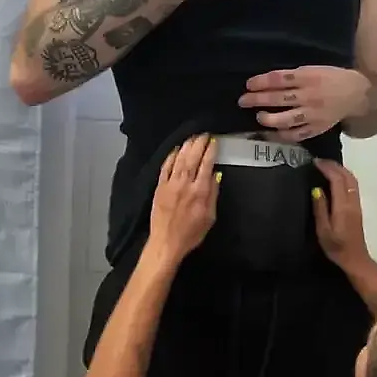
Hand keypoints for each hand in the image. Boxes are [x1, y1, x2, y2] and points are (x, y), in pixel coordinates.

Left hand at [148, 133, 219, 262]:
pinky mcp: (160, 187)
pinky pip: (165, 168)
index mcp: (200, 191)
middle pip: (193, 157)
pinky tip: (176, 150)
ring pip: (179, 160)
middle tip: (204, 134)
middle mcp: (185, 184)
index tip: (214, 141)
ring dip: (186, 146)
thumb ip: (213, 194)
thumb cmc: (191, 233)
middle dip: (199, 143)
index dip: (211, 150)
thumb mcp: (210, 217)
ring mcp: (171, 184)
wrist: (166, 242)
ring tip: (192, 138)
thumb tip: (216, 176)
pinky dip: (171, 157)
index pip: (207, 164)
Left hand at [239, 66, 367, 142]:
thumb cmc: (332, 78)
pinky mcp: (317, 128)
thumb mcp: (314, 69)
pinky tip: (273, 133)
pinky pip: (297, 134)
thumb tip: (267, 82)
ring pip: (286, 119)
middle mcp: (309, 96)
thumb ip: (294, 76)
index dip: (261, 82)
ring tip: (259, 117)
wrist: (357, 94)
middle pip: (278, 99)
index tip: (248, 84)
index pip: (279, 79)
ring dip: (269, 119)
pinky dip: (283, 135)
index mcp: (308, 77)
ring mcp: (313, 114)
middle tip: (243, 101)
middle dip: (257, 100)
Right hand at [310, 159, 369, 267]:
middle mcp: (352, 202)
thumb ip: (320, 209)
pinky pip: (352, 185)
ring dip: (340, 169)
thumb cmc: (336, 247)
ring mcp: (356, 204)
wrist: (355, 258)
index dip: (327, 168)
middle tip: (319, 161)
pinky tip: (335, 178)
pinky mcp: (357, 207)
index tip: (314, 162)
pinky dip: (344, 176)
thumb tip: (316, 189)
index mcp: (343, 206)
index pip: (337, 180)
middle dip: (334, 165)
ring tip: (326, 166)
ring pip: (352, 180)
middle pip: (347, 176)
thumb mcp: (323, 231)